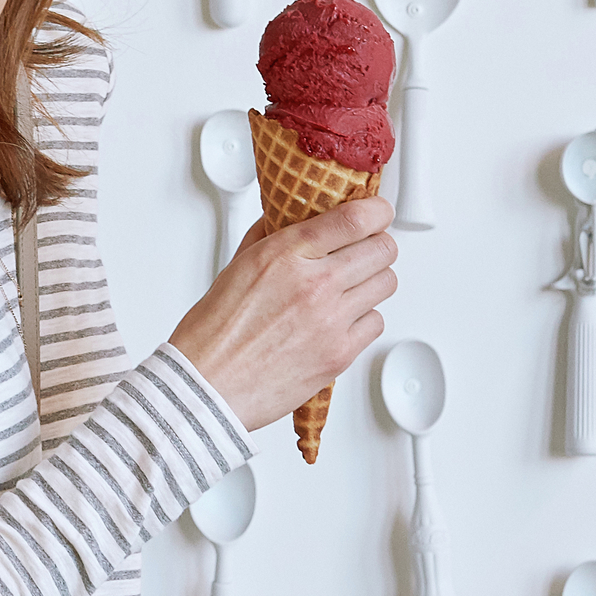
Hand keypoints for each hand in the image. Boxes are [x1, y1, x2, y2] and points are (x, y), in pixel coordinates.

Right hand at [169, 196, 397, 432]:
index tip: (377, 212)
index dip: (376, 211)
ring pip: (386, 284)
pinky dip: (364, 319)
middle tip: (365, 250)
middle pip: (382, 249)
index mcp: (285, 255)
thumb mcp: (238, 265)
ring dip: (372, 281)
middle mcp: (314, 284)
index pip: (354, 219)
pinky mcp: (341, 353)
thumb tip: (289, 217)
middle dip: (377, 245)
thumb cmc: (214, 332)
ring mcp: (331, 320)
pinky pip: (377, 322)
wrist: (208, 385)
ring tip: (352, 287)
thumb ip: (270, 235)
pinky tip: (342, 319)